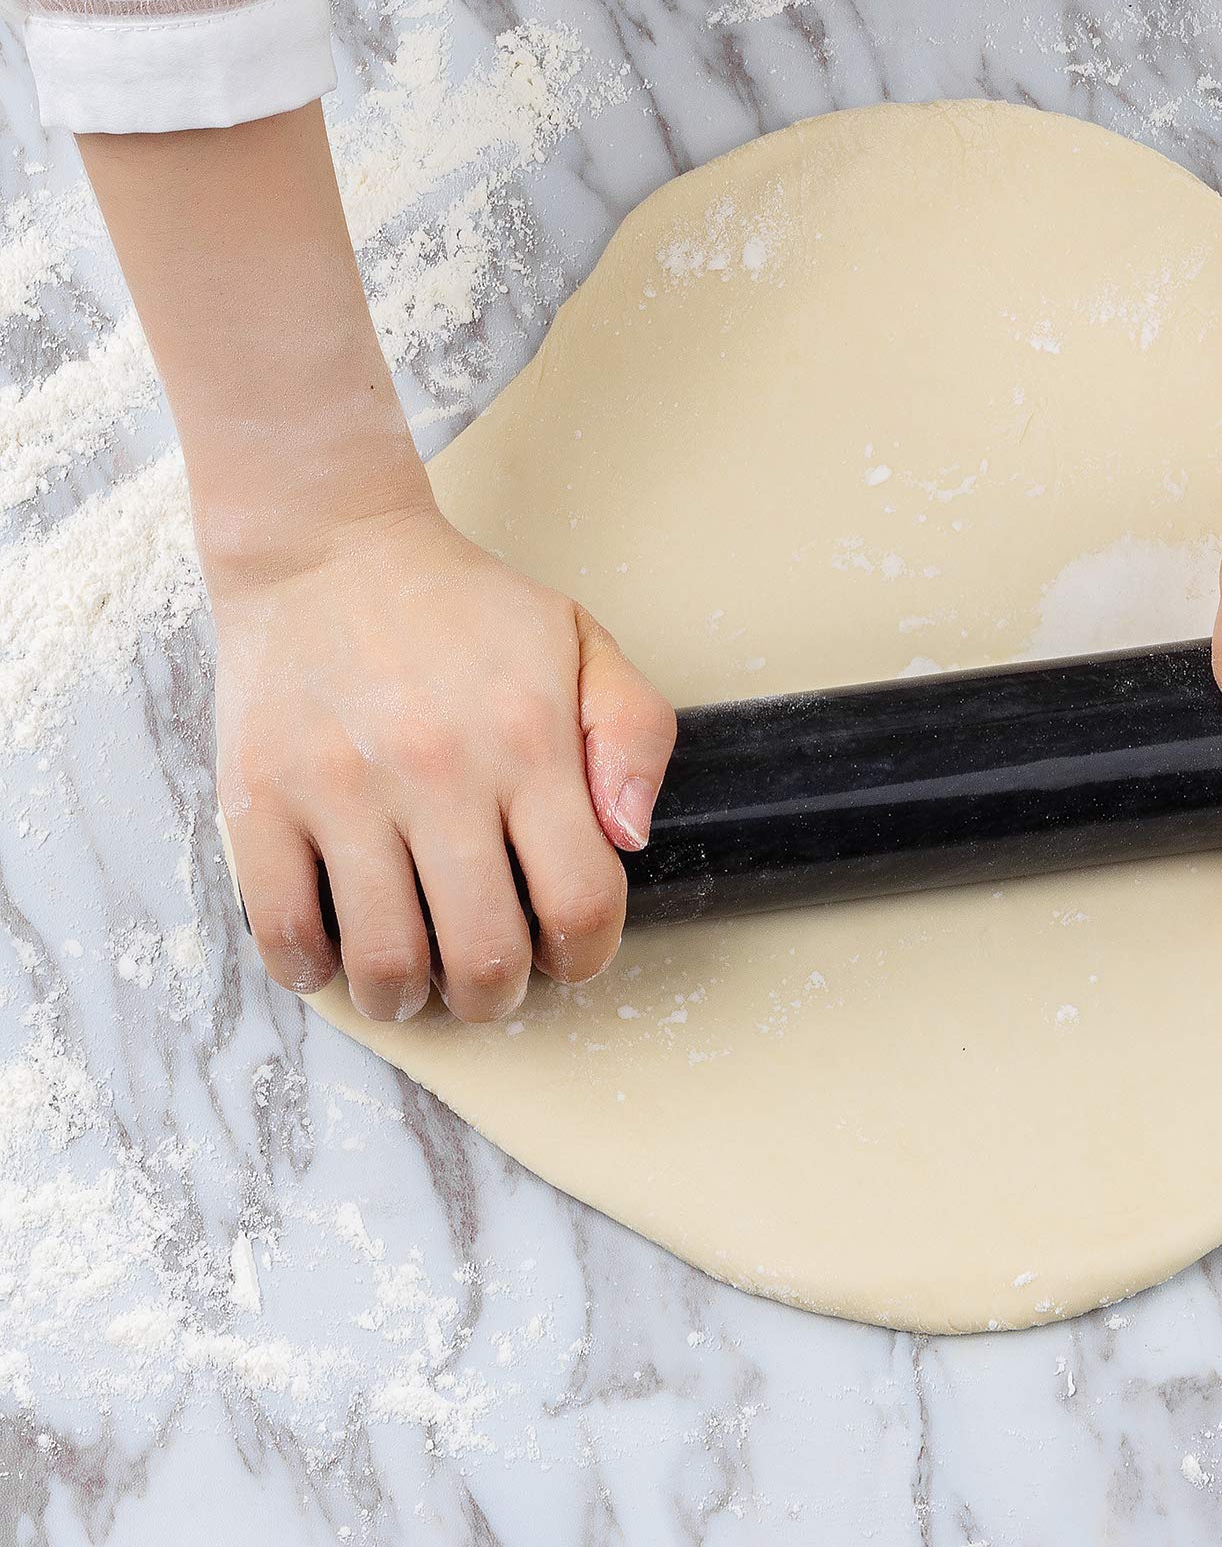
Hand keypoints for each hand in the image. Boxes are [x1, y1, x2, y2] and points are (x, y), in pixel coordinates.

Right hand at [216, 503, 675, 1021]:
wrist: (328, 547)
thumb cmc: (465, 608)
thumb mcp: (583, 642)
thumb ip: (635, 735)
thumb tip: (630, 838)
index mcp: (529, 742)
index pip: (580, 902)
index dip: (585, 954)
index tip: (568, 951)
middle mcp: (439, 772)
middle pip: (483, 955)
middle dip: (496, 995)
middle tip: (489, 980)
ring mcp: (343, 789)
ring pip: (384, 961)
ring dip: (408, 999)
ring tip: (415, 981)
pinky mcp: (260, 798)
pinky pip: (284, 929)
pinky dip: (314, 969)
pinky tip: (337, 953)